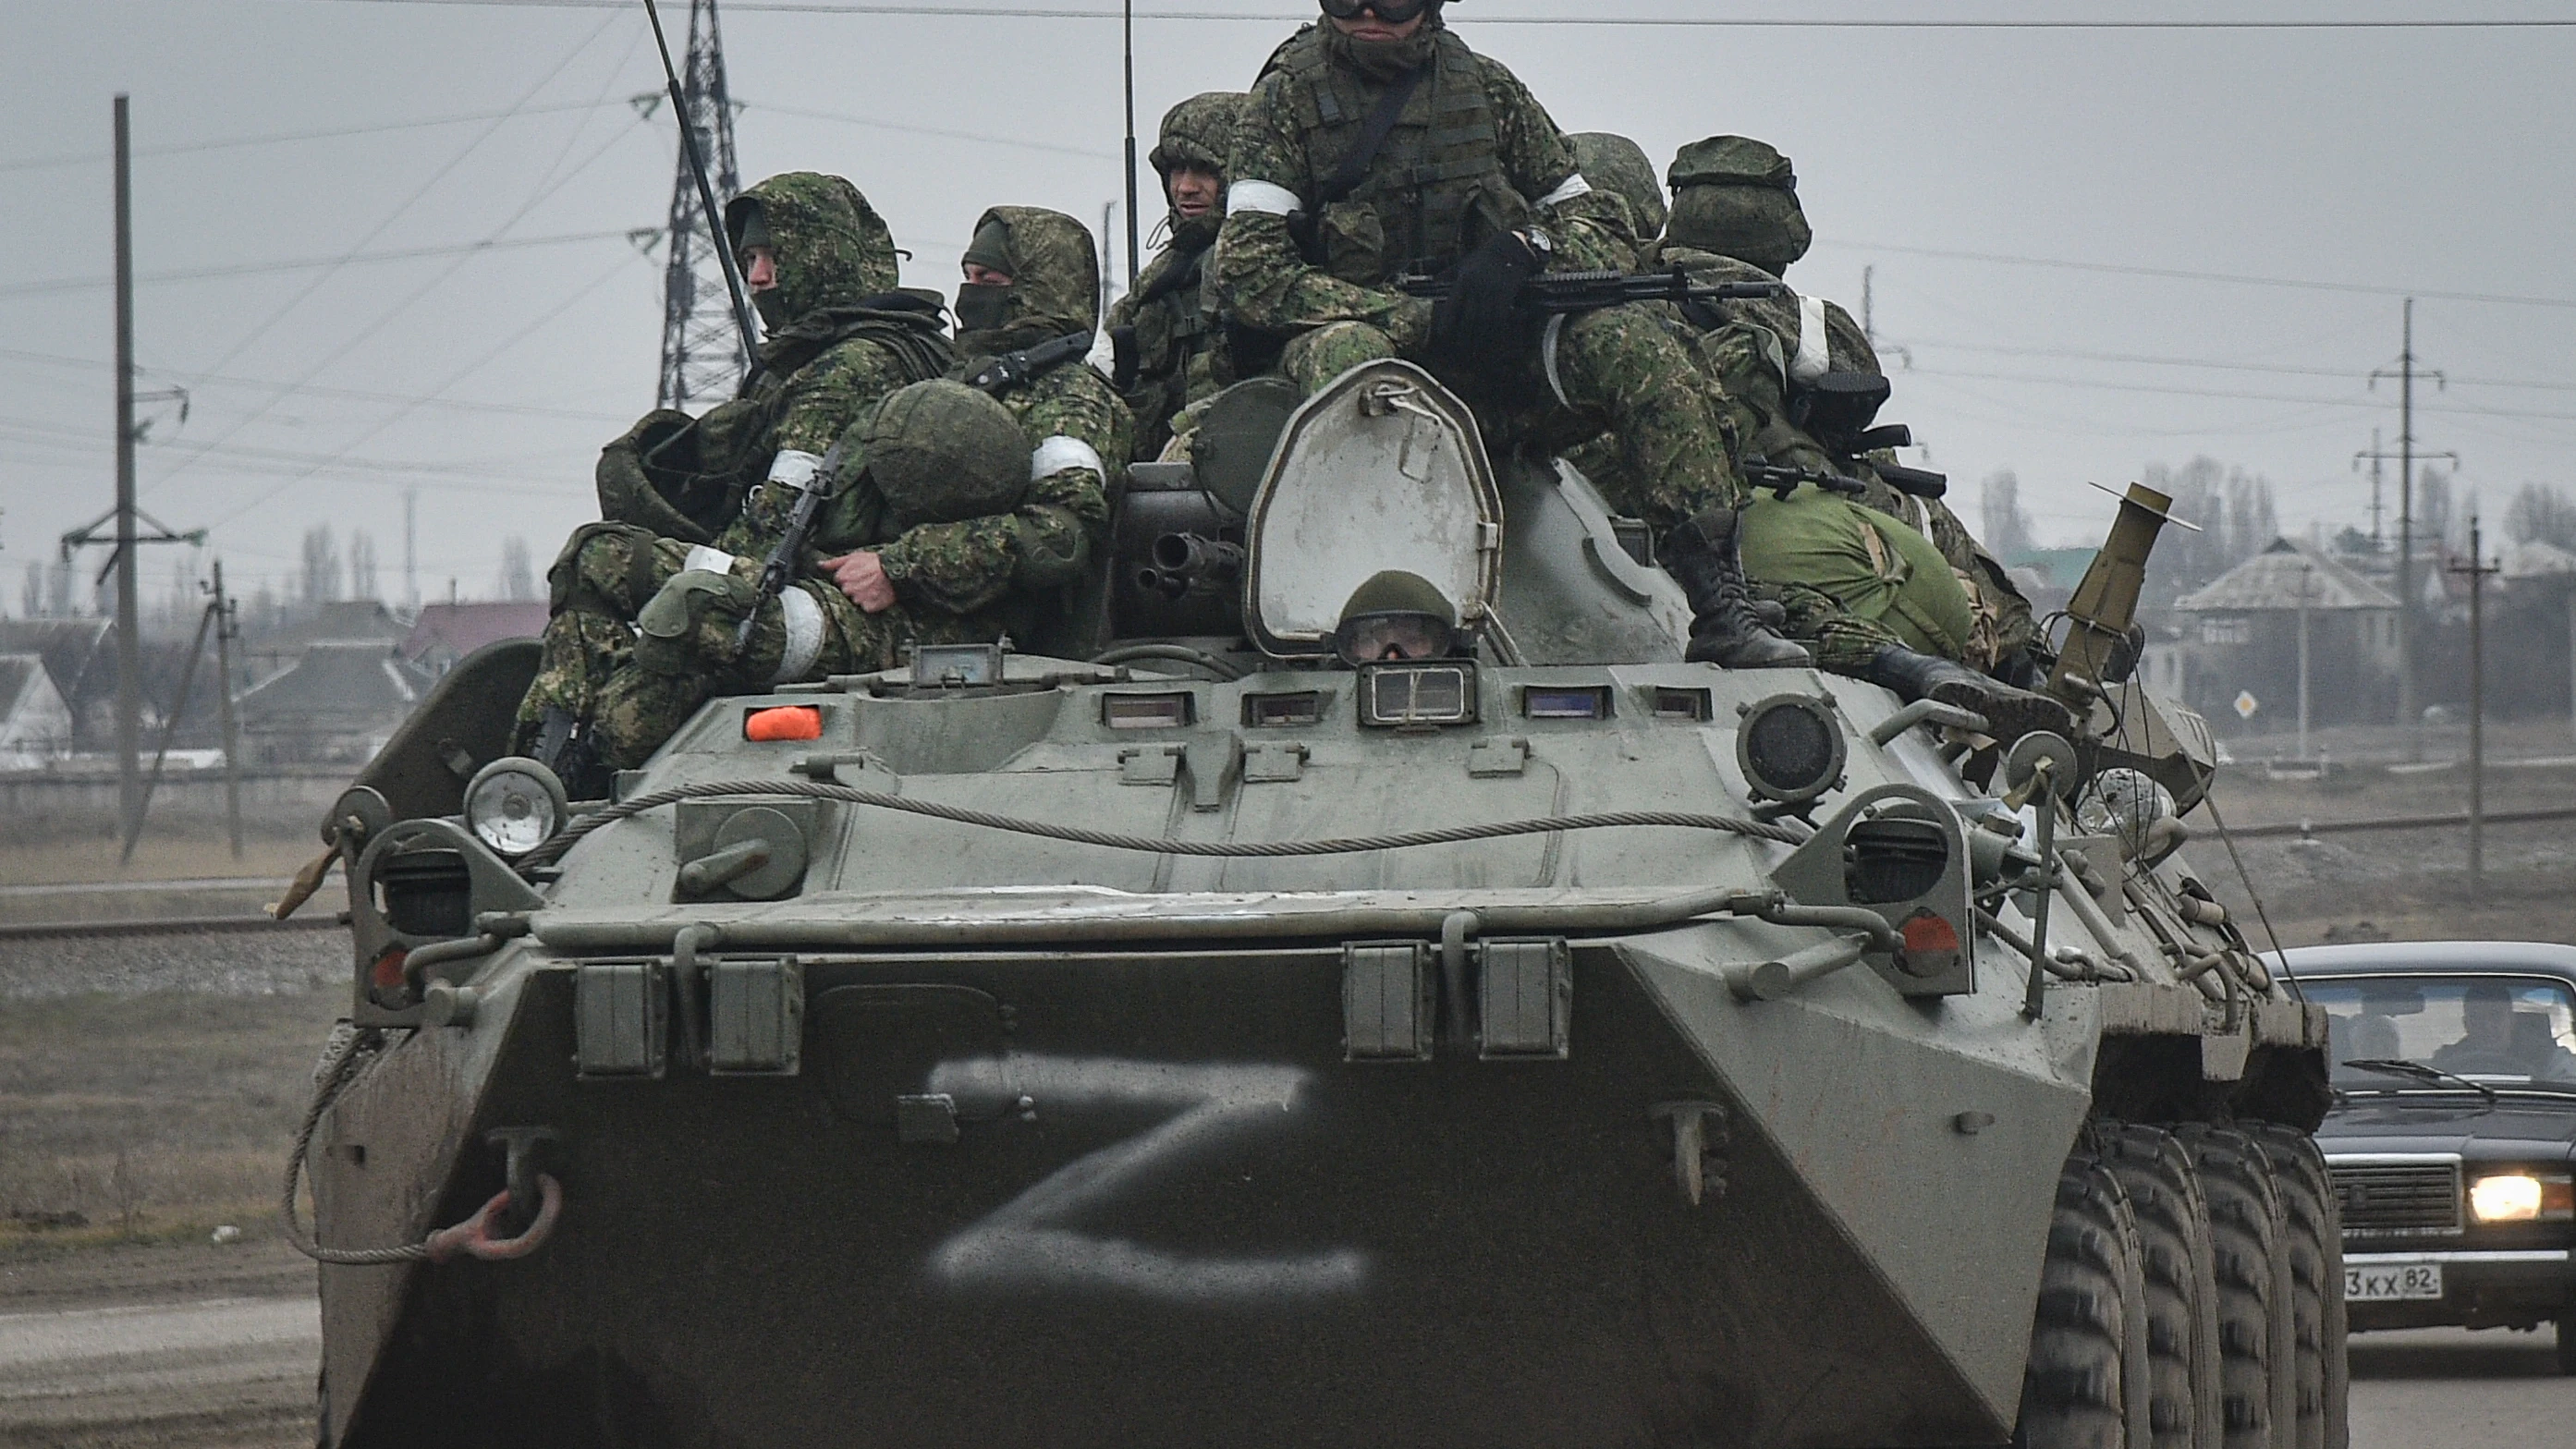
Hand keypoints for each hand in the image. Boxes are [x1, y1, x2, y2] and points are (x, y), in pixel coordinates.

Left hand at [821, 551, 894, 612]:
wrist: (896, 569)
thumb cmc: (874, 561)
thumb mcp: (853, 557)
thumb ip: (834, 563)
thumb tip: (819, 564)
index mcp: (842, 577)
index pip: (838, 582)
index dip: (847, 578)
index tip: (856, 574)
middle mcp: (848, 589)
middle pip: (846, 592)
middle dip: (853, 588)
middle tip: (865, 581)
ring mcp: (859, 599)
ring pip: (855, 601)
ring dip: (862, 596)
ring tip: (872, 587)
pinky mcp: (869, 607)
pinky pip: (866, 608)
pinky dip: (871, 603)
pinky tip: (876, 594)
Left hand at [1426, 230, 1542, 387]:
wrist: (1512, 247)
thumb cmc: (1484, 258)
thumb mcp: (1462, 263)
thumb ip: (1446, 276)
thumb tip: (1430, 288)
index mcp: (1460, 280)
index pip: (1448, 308)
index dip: (1443, 326)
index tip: (1439, 339)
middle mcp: (1474, 287)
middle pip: (1465, 320)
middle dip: (1462, 340)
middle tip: (1459, 354)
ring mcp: (1490, 291)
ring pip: (1482, 323)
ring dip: (1479, 341)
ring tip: (1475, 354)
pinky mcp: (1505, 294)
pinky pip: (1499, 319)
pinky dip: (1495, 333)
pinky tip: (1492, 342)